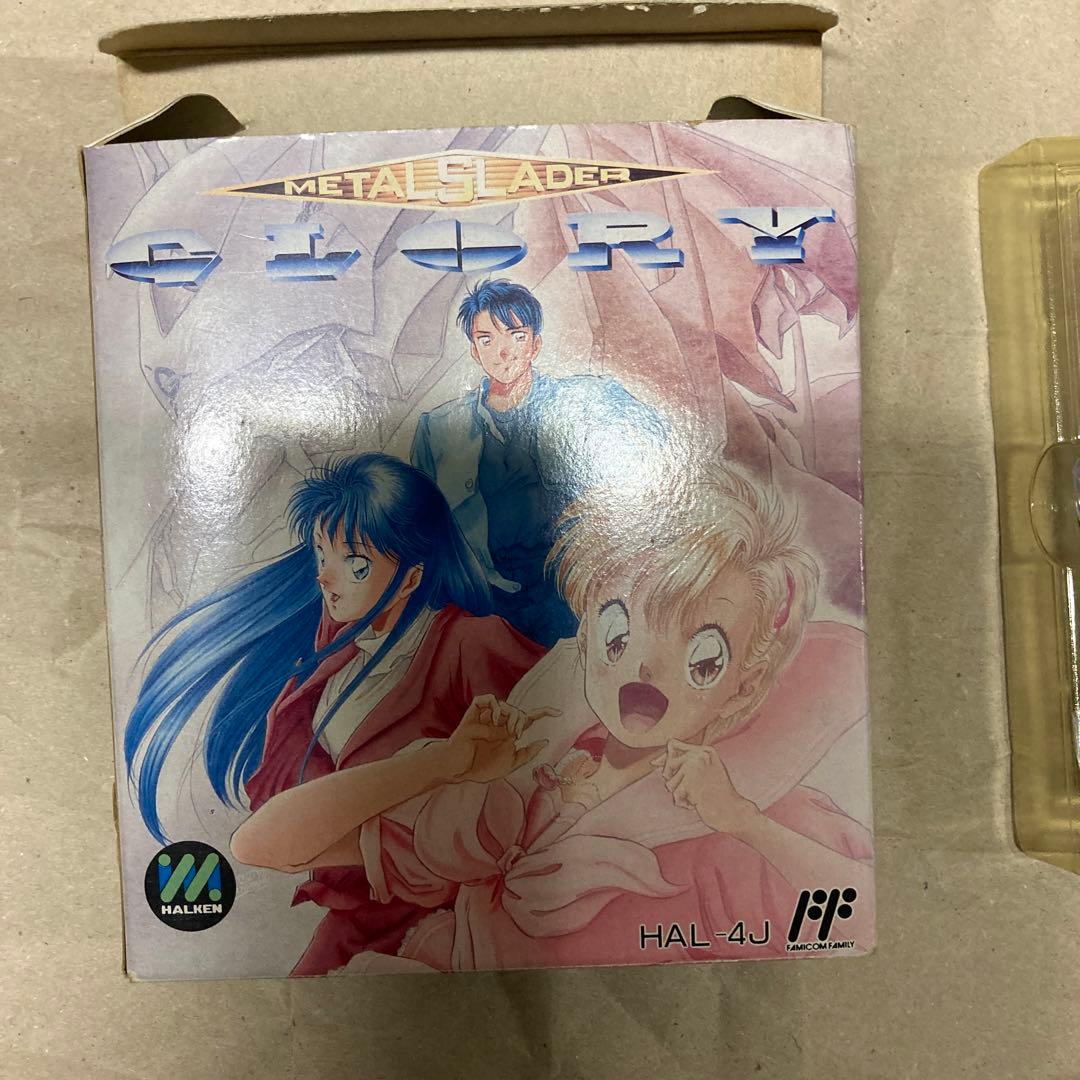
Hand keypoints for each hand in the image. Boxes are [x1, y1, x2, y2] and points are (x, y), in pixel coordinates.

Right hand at [440, 694, 554, 783]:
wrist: (459, 770)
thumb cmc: (481, 767)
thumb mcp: (509, 764)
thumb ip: (527, 754)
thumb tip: (544, 741)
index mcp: (508, 734)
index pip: (528, 718)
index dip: (543, 713)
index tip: (558, 713)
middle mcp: (499, 723)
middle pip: (518, 710)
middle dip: (521, 721)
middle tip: (515, 735)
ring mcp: (486, 718)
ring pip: (504, 704)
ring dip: (510, 715)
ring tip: (505, 730)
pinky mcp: (473, 715)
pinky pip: (485, 699)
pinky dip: (494, 706)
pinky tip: (494, 720)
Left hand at [651, 739, 758, 835]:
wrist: (734, 812)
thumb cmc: (719, 793)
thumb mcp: (707, 770)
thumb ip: (685, 761)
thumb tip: (653, 761)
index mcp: (705, 750)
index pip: (673, 744)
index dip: (668, 759)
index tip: (677, 774)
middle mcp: (699, 756)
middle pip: (668, 765)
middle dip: (675, 780)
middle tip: (692, 788)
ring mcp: (693, 770)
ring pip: (669, 782)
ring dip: (680, 793)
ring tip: (697, 796)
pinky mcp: (689, 785)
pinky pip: (675, 795)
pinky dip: (684, 803)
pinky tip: (698, 803)